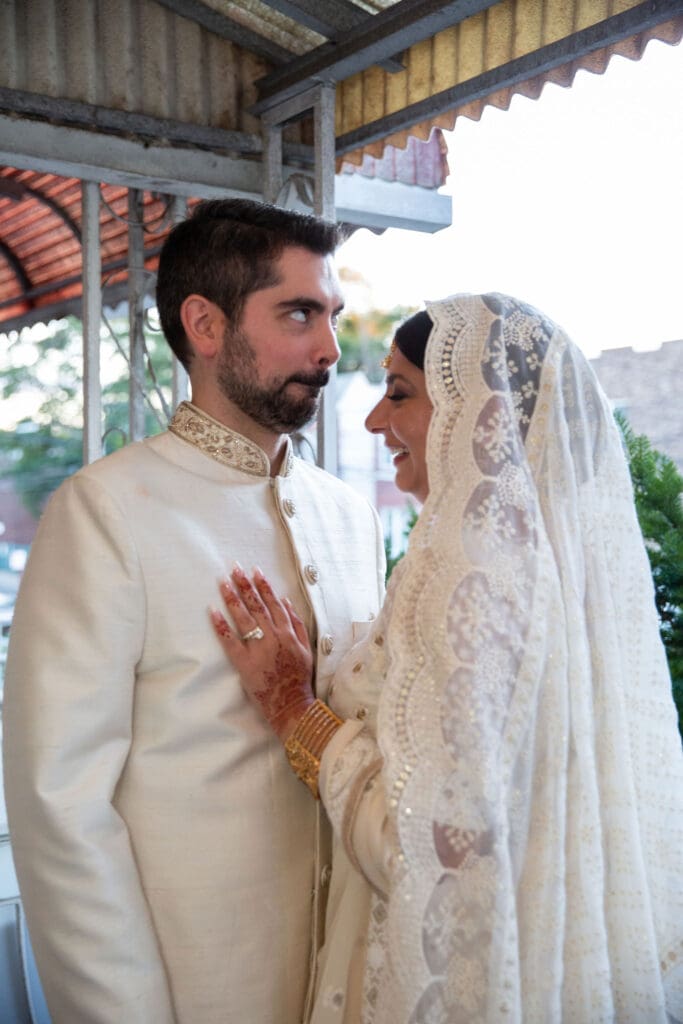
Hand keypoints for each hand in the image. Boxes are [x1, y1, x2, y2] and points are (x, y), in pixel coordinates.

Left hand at [211, 565, 314, 741]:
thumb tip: (285, 601)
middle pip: (256, 606)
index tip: (254, 571)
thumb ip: (297, 623)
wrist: (292, 704)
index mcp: (288, 632)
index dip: (263, 585)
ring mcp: (258, 649)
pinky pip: (230, 640)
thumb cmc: (299, 677)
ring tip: (222, 583)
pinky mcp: (244, 663)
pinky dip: (221, 625)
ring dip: (232, 598)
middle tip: (234, 568)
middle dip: (245, 585)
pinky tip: (212, 611)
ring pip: (243, 618)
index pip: (273, 602)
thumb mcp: (306, 647)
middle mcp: (273, 637)